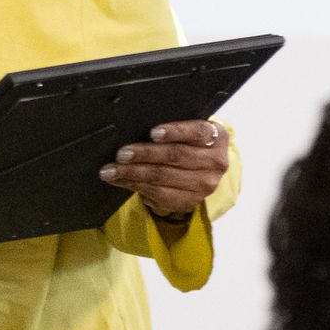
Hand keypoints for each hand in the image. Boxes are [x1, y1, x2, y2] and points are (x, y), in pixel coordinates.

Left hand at [98, 119, 228, 218]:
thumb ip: (169, 128)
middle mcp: (216, 162)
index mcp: (217, 137)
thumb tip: (132, 128)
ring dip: (133, 173)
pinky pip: (161, 195)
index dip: (174, 131)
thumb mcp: (187, 131)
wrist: (201, 169)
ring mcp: (206, 184)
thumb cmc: (187, 143)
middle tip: (121, 154)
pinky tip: (122, 181)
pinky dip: (137, 187)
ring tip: (112, 170)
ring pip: (164, 177)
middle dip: (144, 154)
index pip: (196, 131)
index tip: (152, 132)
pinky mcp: (192, 201)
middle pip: (176, 156)